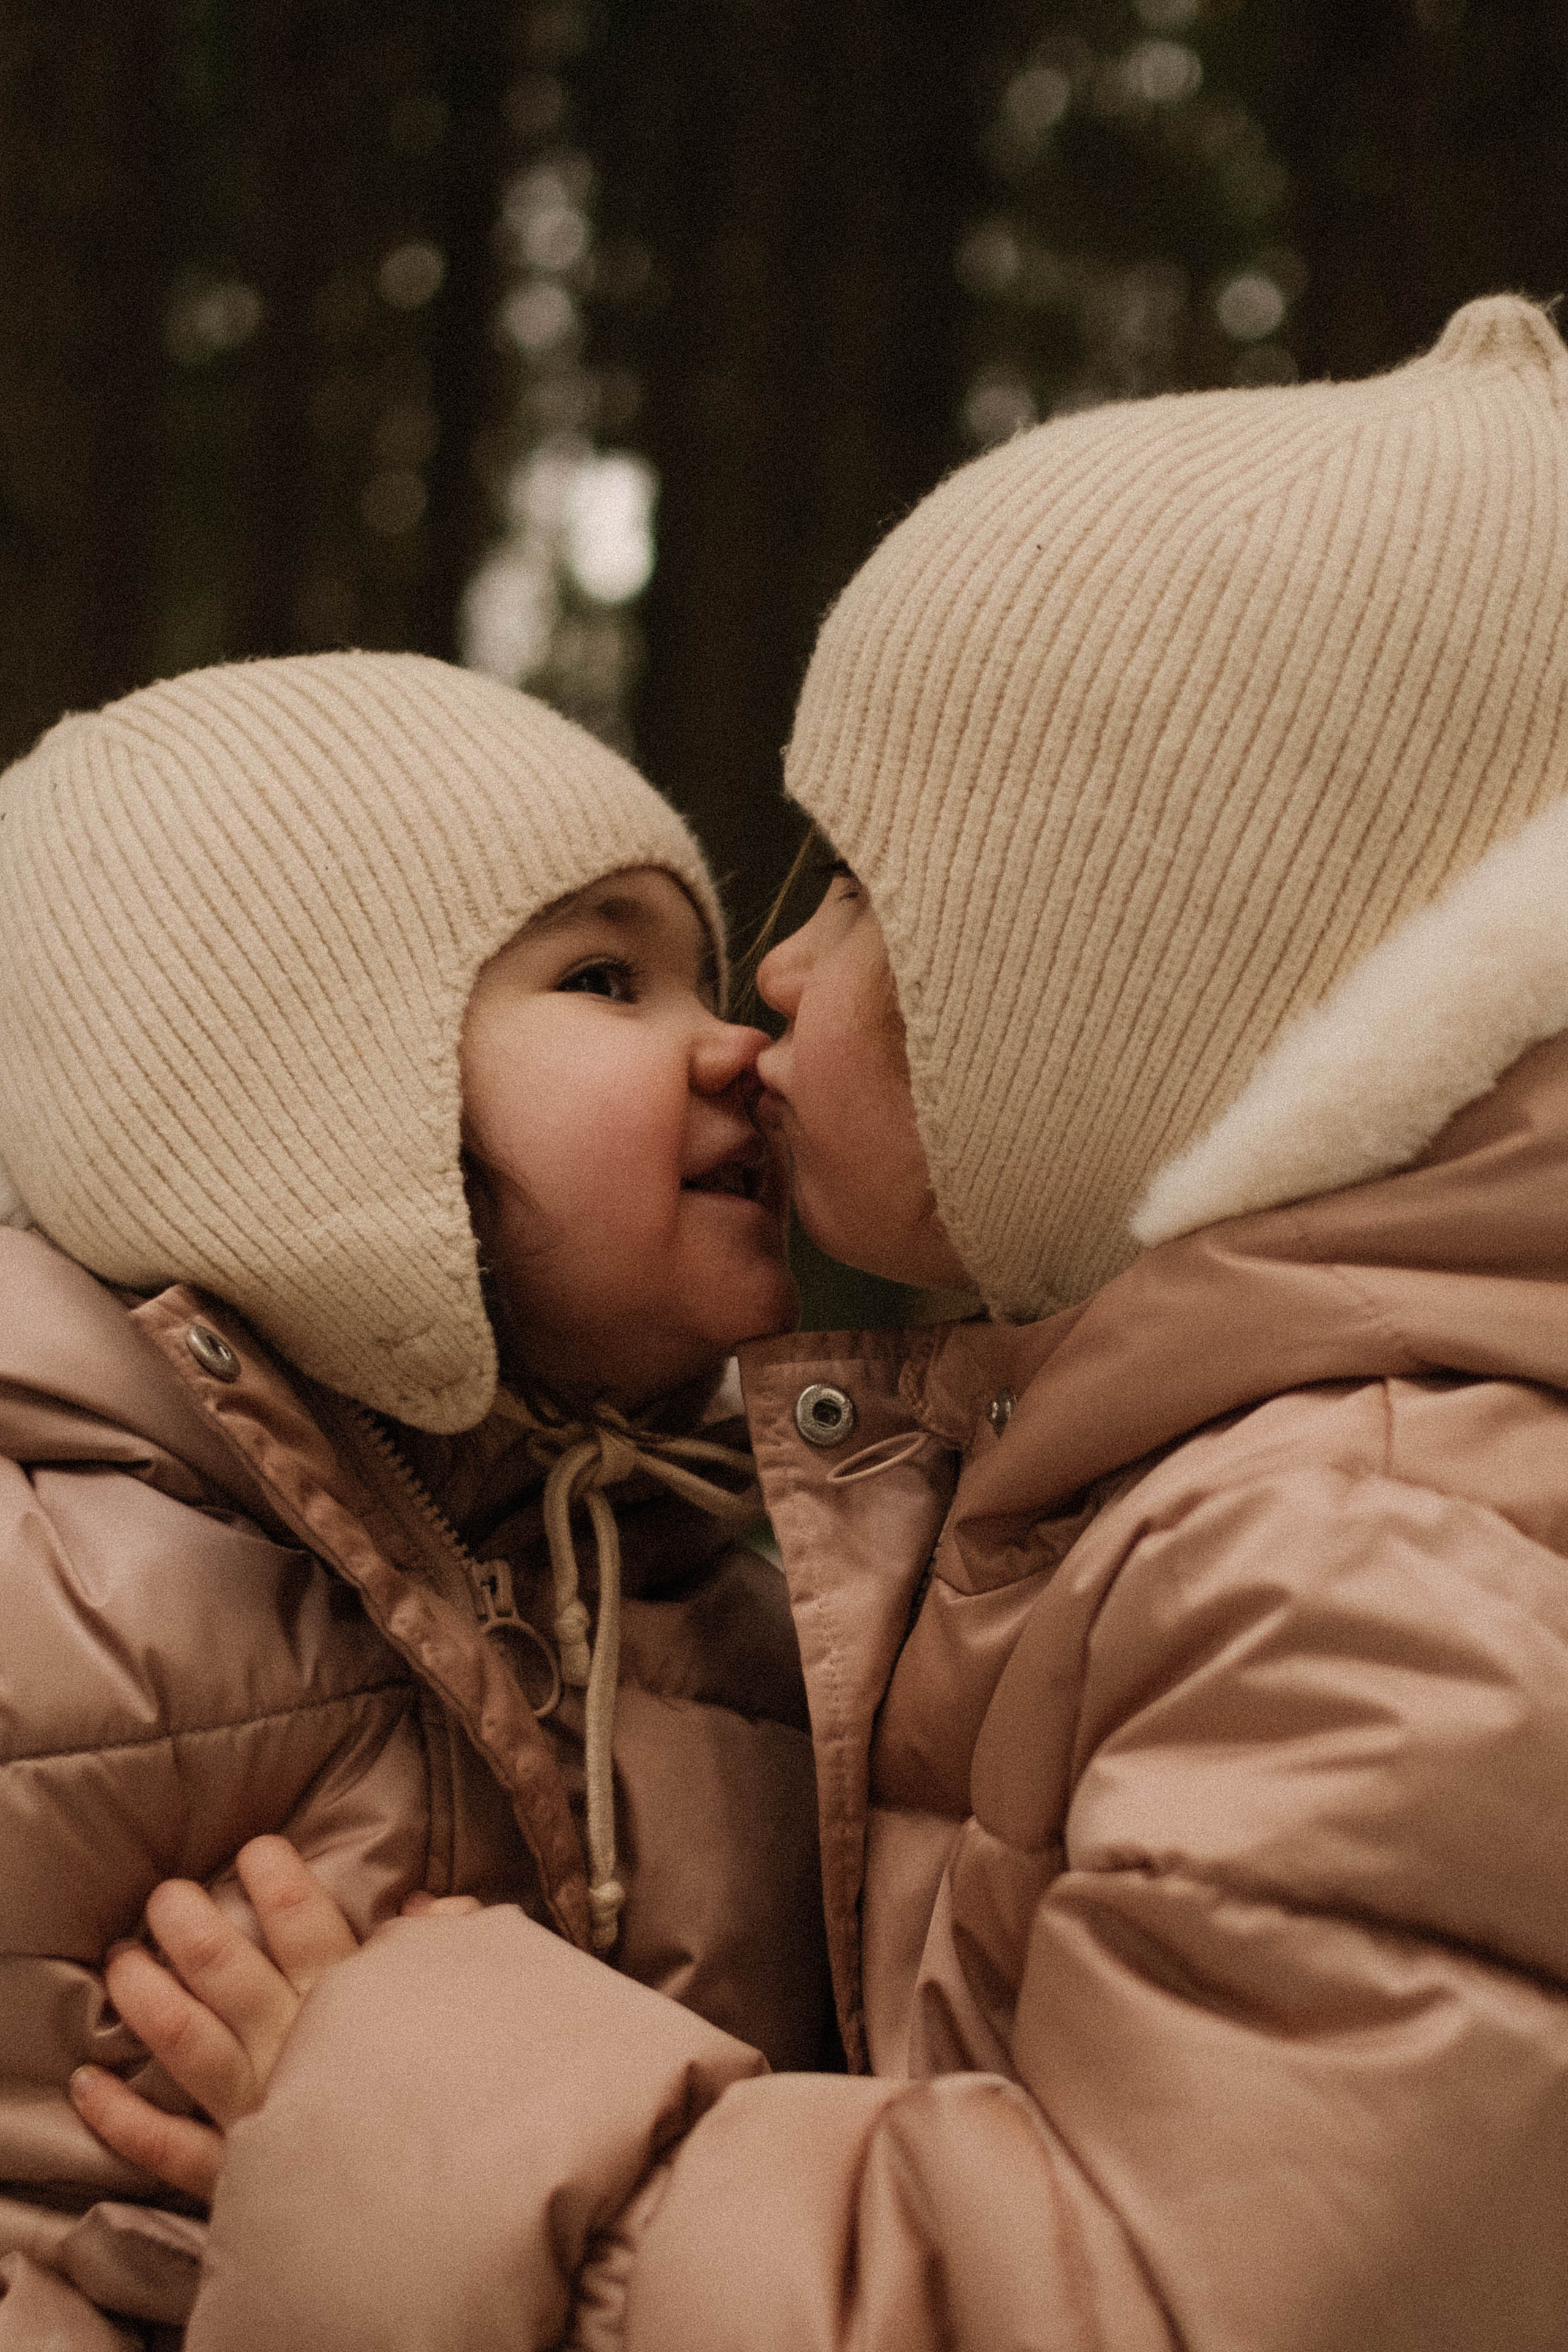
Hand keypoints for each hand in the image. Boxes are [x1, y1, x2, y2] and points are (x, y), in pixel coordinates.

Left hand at [70, 1837, 479, 2200]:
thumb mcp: (477, 2006)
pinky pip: (172, 2149)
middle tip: (166, 1896)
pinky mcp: (238, 2178)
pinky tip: (89, 2084)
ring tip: (120, 1962)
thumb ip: (450, 1950)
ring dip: (148, 2003)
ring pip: (192, 2047)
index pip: (309, 1928)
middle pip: (232, 1977)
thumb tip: (429, 1903)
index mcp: (354, 2010)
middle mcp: (298, 2052)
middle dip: (192, 1929)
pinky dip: (126, 2121)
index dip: (279, 1883)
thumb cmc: (462, 2093)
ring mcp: (263, 2115)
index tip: (256, 1850)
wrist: (441, 2217)